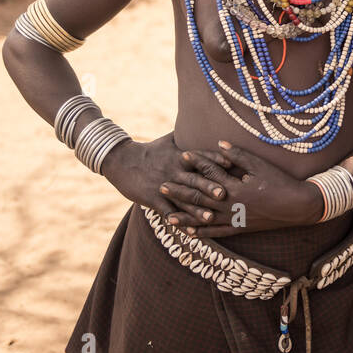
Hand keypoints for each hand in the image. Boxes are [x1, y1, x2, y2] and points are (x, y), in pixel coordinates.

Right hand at [100, 131, 231, 219]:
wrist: (121, 161)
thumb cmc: (150, 150)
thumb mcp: (168, 140)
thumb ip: (187, 135)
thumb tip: (202, 120)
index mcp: (180, 156)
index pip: (201, 157)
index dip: (216, 160)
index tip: (232, 163)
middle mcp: (174, 171)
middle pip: (194, 179)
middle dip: (209, 187)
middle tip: (224, 194)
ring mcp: (164, 186)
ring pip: (182, 198)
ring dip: (196, 210)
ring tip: (210, 218)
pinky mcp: (153, 198)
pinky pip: (167, 212)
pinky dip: (178, 221)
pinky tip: (189, 232)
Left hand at [164, 140, 321, 237]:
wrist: (297, 206)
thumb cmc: (280, 182)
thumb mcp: (260, 166)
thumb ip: (238, 155)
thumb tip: (219, 144)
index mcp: (234, 188)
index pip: (210, 173)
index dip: (196, 163)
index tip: (181, 156)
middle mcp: (230, 205)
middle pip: (200, 198)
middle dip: (180, 192)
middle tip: (161, 187)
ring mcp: (234, 219)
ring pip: (204, 219)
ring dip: (185, 217)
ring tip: (167, 216)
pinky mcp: (240, 228)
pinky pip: (217, 232)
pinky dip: (203, 232)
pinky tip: (190, 232)